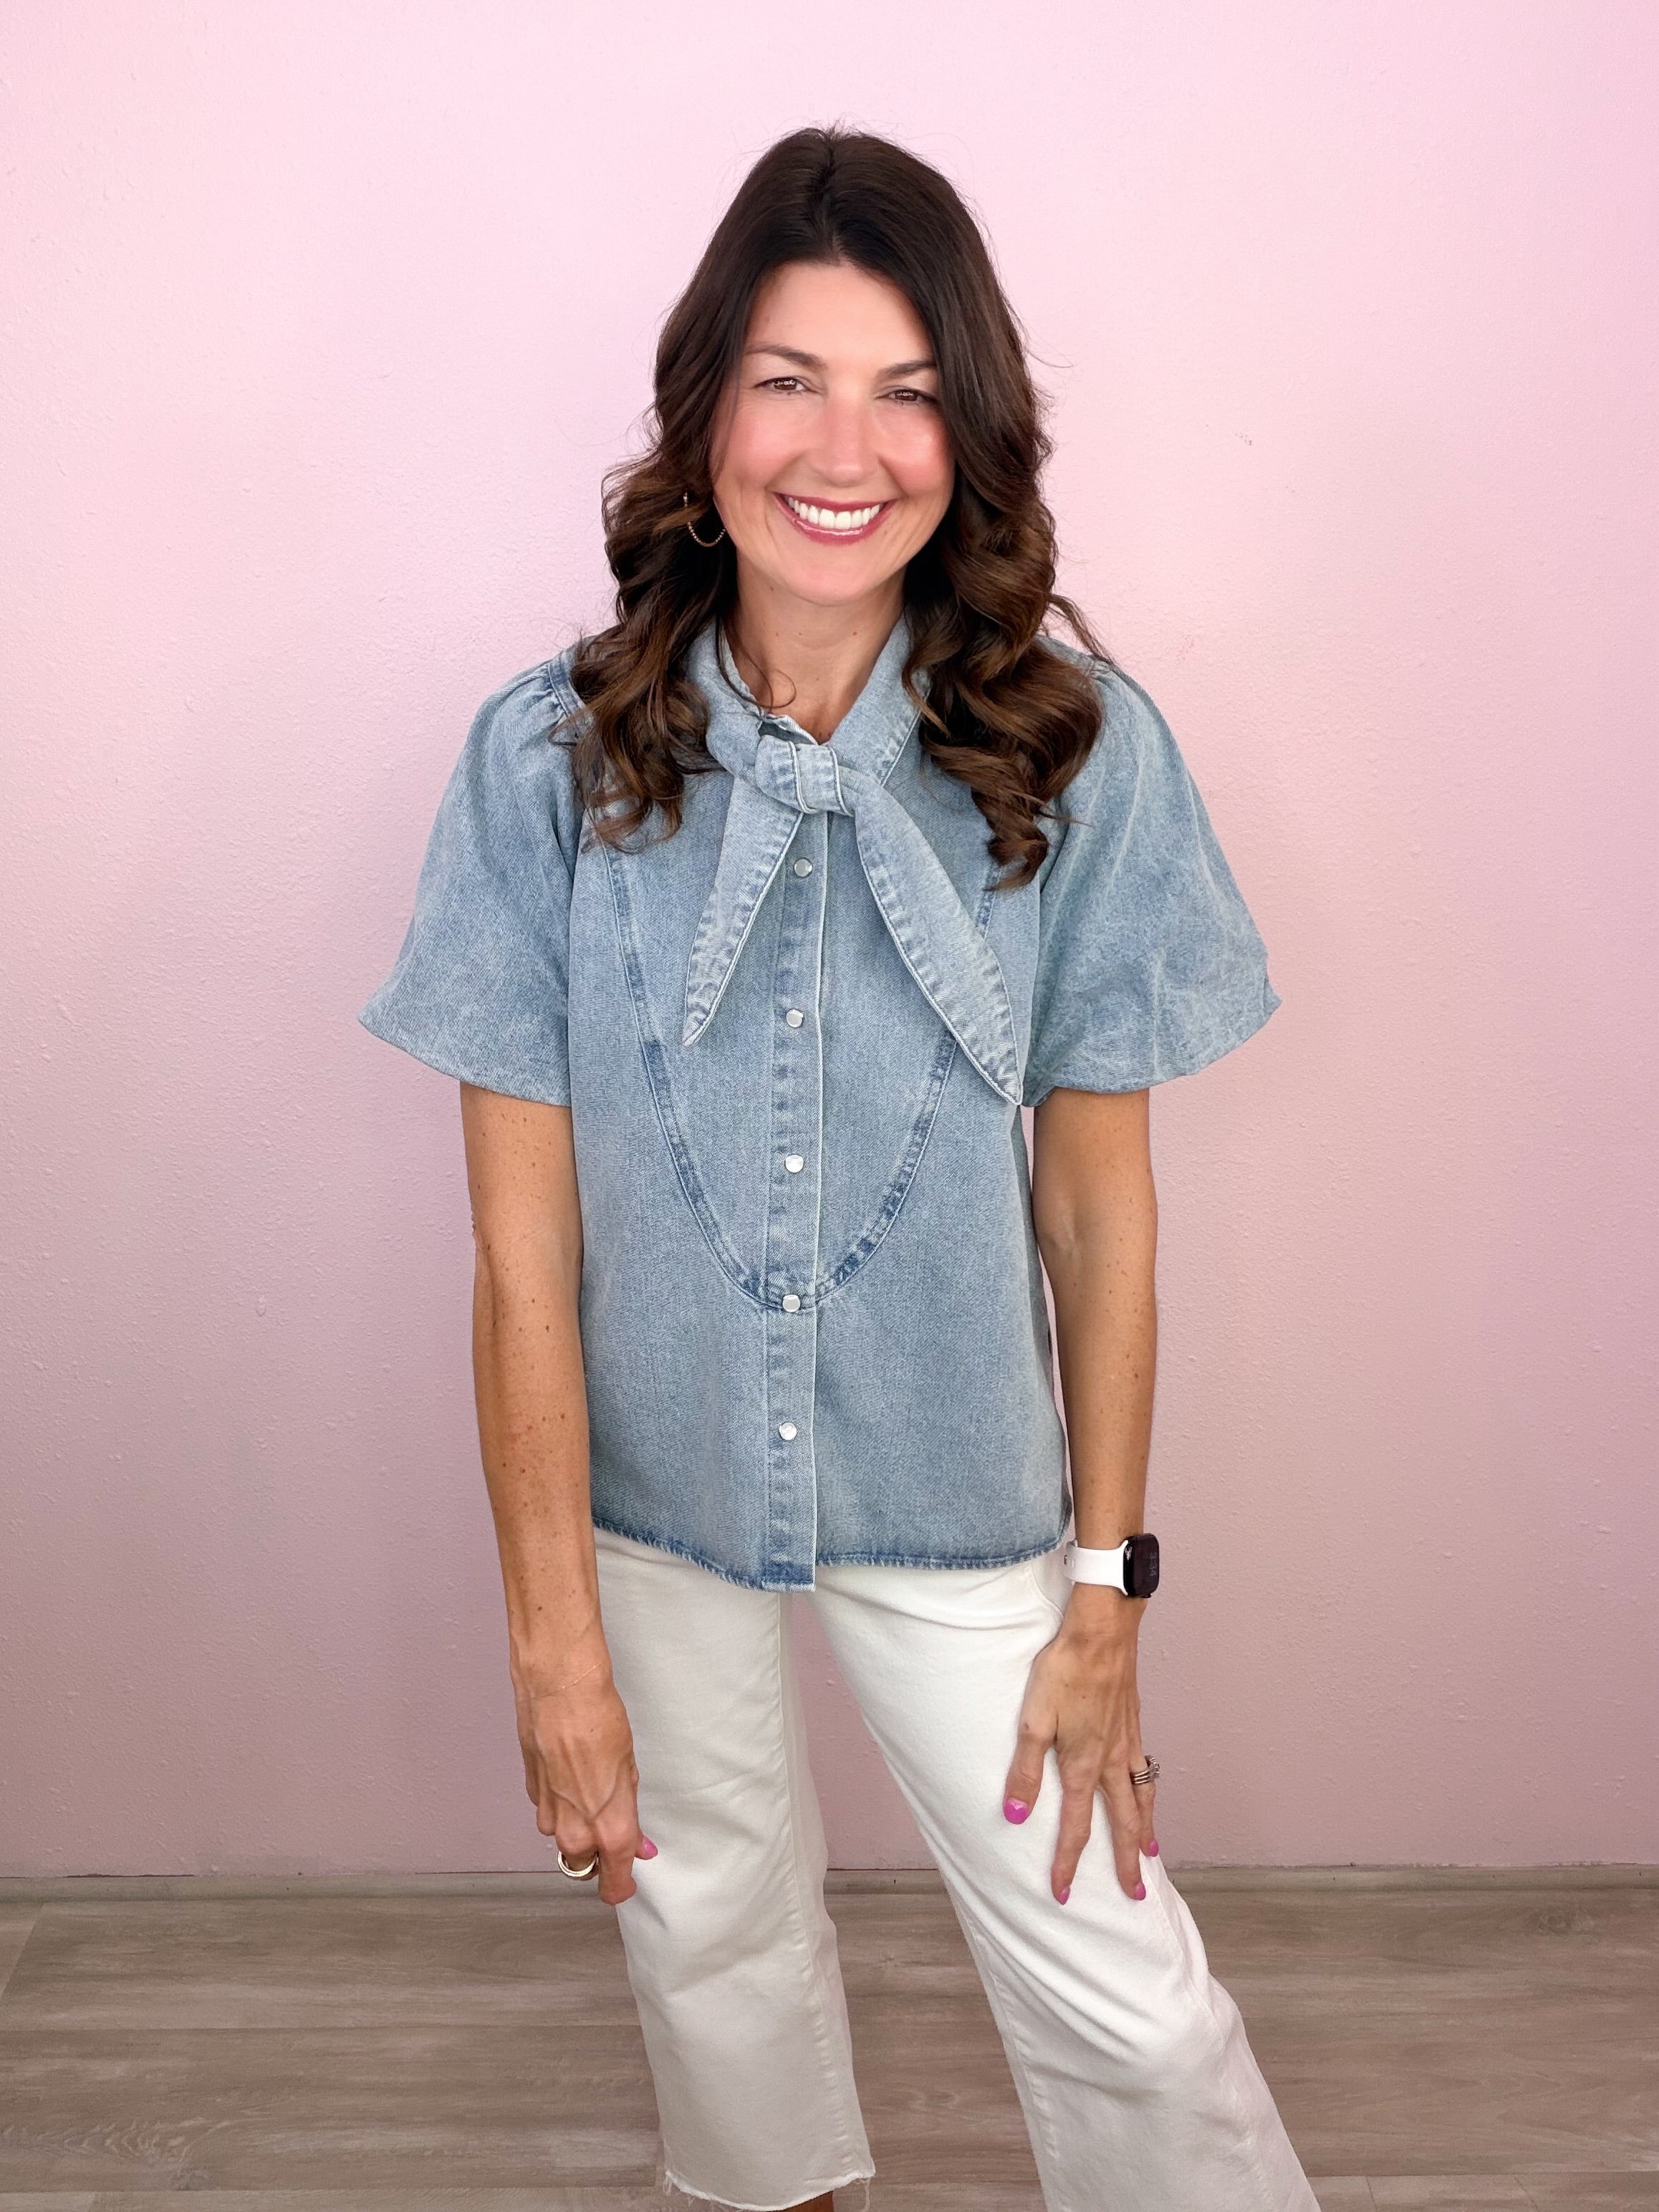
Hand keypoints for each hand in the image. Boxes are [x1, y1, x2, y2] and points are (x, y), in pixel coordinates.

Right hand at [513, 1627, 656, 1906]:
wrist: (559, 1689)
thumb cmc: (599, 1721)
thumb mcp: (629, 1770)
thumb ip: (628, 1813)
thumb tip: (636, 1842)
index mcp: (608, 1829)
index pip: (613, 1881)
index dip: (620, 1886)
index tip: (625, 1884)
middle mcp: (574, 1830)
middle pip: (583, 1866)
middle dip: (596, 1856)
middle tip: (610, 1830)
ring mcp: (548, 1814)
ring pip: (563, 1839)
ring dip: (576, 1828)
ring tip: (591, 1792)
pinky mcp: (531, 1793)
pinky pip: (548, 1812)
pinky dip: (560, 1804)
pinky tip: (571, 1776)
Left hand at [1001, 1587, 1156, 1902]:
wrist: (1103, 1631)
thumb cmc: (1065, 1670)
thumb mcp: (1033, 1720)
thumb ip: (1025, 1770)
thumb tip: (1016, 1816)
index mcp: (1083, 1765)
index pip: (1075, 1828)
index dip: (1067, 1863)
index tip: (1063, 1894)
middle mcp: (1111, 1761)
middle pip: (1121, 1823)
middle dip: (1125, 1862)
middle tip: (1134, 1893)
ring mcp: (1127, 1742)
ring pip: (1141, 1798)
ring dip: (1144, 1829)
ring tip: (1150, 1853)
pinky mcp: (1133, 1722)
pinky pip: (1146, 1770)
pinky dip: (1150, 1791)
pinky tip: (1146, 1787)